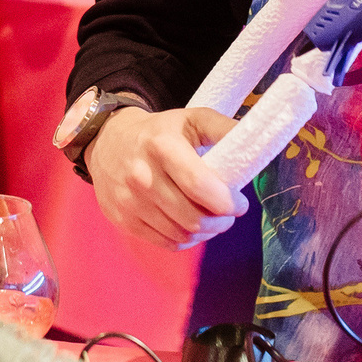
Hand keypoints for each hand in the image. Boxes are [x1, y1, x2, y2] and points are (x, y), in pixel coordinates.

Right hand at [85, 105, 239, 250]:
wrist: (107, 142)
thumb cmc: (159, 132)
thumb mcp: (190, 119)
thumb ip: (222, 128)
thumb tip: (254, 137)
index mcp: (161, 146)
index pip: (200, 186)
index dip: (227, 203)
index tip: (239, 204)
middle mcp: (142, 175)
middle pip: (193, 217)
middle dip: (221, 222)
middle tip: (228, 214)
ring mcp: (130, 201)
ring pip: (181, 234)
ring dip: (205, 232)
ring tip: (211, 219)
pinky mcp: (123, 219)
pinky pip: (165, 242)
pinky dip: (185, 239)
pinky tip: (191, 226)